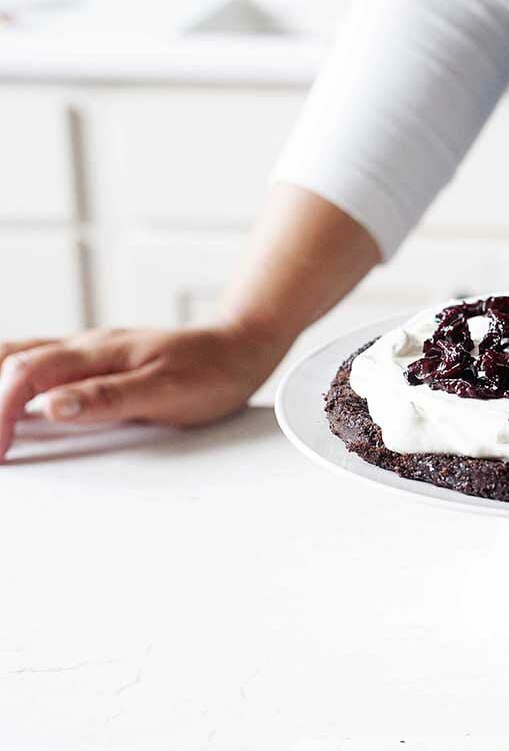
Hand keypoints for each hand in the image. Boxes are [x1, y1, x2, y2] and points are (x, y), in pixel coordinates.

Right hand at [0, 324, 287, 460]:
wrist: (241, 347)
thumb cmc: (212, 370)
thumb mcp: (166, 390)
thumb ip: (108, 398)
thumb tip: (54, 406)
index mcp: (95, 352)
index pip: (24, 376)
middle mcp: (84, 346)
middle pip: (9, 360)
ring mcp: (87, 351)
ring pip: (18, 356)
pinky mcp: (95, 360)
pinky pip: (36, 361)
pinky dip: (10, 377)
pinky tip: (8, 396)